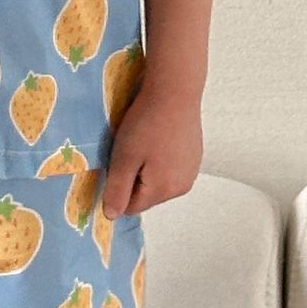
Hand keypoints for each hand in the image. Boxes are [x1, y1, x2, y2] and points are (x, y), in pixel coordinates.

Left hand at [101, 84, 203, 219]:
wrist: (175, 92)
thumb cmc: (146, 123)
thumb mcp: (124, 157)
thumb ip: (117, 190)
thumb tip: (111, 216)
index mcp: (163, 191)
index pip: (131, 207)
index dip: (118, 188)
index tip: (114, 164)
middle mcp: (182, 187)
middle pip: (146, 195)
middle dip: (133, 178)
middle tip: (128, 150)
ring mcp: (191, 171)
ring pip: (158, 181)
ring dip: (147, 168)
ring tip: (143, 141)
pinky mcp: (195, 156)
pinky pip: (171, 167)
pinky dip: (161, 158)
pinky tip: (157, 137)